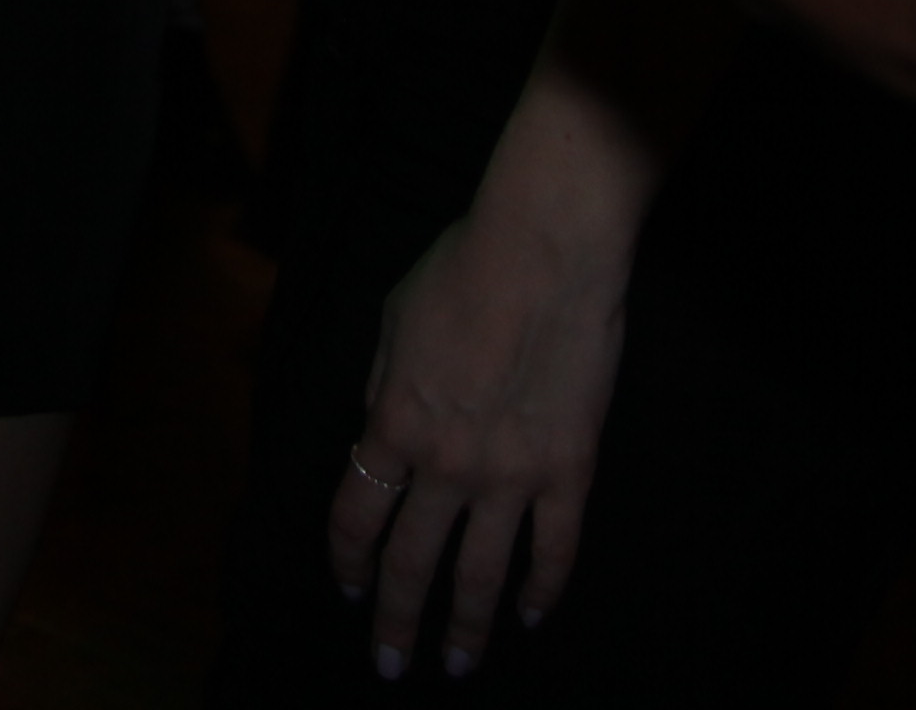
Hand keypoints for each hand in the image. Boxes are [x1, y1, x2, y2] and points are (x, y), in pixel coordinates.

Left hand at [336, 187, 629, 674]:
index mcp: (393, 424)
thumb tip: (376, 431)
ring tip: (458, 665)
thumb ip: (381, 387)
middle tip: (389, 663)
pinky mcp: (569, 470)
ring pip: (480, 575)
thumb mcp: (392, 321)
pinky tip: (530, 614)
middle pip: (410, 562)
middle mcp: (445, 464)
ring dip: (464, 628)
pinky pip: (555, 548)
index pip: (356, 515)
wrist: (545, 249)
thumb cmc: (462, 267)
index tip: (349, 588)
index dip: (347, 560)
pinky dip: (542, 589)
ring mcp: (511, 474)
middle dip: (394, 620)